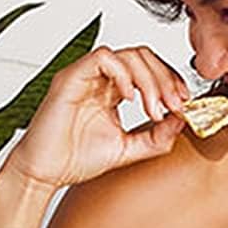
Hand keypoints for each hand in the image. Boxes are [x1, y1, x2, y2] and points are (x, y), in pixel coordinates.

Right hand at [5, 46, 189, 191]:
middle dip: (165, 79)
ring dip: (149, 79)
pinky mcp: (72, 77)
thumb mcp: (128, 150)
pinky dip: (123, 75)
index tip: (182, 104)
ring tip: (153, 109)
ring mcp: (85, 75)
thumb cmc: (75, 161)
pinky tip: (130, 100)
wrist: (43, 173)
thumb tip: (183, 119)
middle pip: (143, 56)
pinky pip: (104, 58)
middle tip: (173, 106)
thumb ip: (156, 138)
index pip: (149, 69)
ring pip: (128, 55)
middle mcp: (100, 78)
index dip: (170, 81)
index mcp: (113, 90)